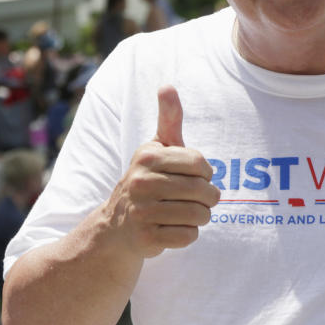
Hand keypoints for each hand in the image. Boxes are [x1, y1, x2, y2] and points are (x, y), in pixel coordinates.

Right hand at [104, 86, 220, 258]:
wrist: (116, 227)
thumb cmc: (148, 180)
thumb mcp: (156, 148)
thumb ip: (169, 119)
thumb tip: (167, 85)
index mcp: (148, 157)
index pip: (201, 163)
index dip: (206, 173)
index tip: (194, 176)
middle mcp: (142, 182)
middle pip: (204, 190)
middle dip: (208, 197)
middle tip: (195, 198)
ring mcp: (142, 212)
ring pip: (199, 215)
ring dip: (200, 217)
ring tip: (184, 213)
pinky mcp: (146, 239)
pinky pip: (189, 237)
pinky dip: (187, 235)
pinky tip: (171, 228)